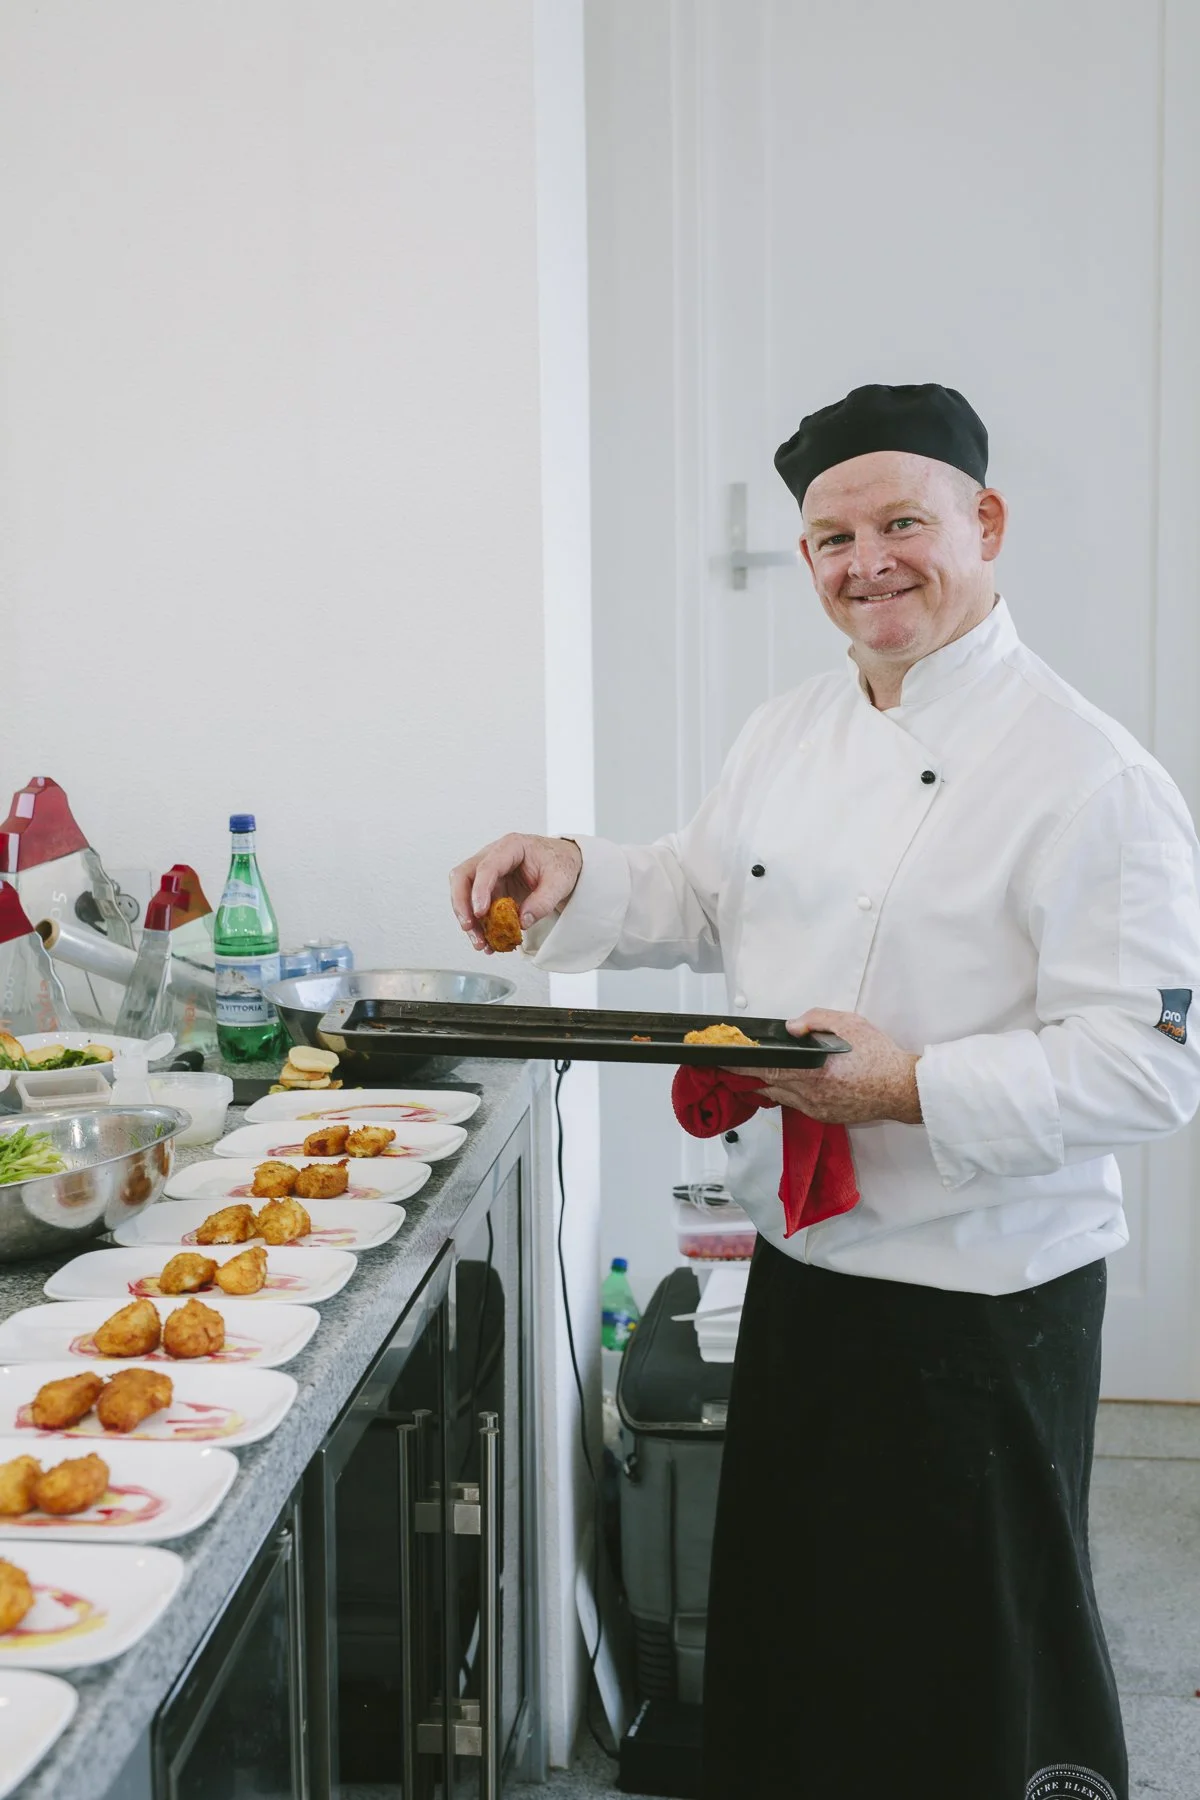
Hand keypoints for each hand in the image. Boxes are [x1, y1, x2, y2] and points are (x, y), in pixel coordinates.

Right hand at [449, 834, 583, 952]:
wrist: (564, 863)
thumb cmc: (560, 863)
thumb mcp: (560, 881)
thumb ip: (543, 901)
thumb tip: (522, 921)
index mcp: (511, 846)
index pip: (486, 867)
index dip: (479, 890)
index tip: (479, 912)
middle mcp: (493, 857)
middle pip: (463, 876)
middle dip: (461, 904)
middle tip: (469, 926)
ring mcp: (490, 874)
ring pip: (465, 894)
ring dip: (469, 920)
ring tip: (481, 943)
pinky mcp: (491, 890)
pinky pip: (478, 908)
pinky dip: (480, 926)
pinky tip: (488, 942)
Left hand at [726, 1008, 922, 1125]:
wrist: (903, 1089)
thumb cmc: (880, 1057)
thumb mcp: (850, 1024)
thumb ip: (817, 1020)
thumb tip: (792, 1027)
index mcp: (814, 1074)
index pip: (767, 1070)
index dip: (742, 1067)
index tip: (724, 1062)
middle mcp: (811, 1096)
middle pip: (768, 1086)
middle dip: (747, 1075)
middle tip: (730, 1066)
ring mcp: (817, 1110)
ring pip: (780, 1097)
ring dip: (765, 1085)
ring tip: (752, 1072)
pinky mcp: (825, 1116)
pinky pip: (796, 1104)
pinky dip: (785, 1093)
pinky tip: (783, 1083)